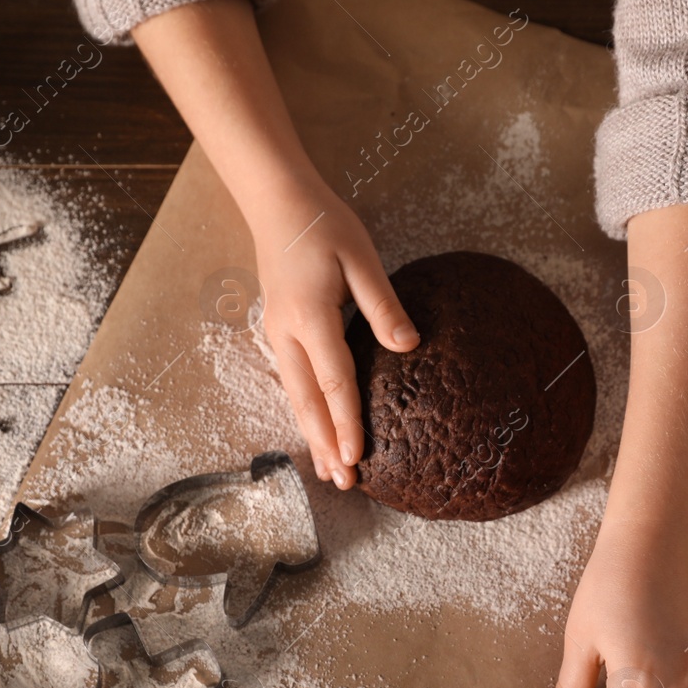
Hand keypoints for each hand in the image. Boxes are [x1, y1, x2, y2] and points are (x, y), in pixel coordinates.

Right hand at [252, 178, 417, 488]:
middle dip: (326, 444)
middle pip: (307, 401)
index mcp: (310, 315)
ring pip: (296, 397)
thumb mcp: (361, 257)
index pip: (333, 380)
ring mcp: (277, 334)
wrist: (277, 204)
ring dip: (313, 435)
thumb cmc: (323, 225)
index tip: (358, 455)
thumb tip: (410, 346)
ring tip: (331, 470)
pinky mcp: (278, 332)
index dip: (346, 421)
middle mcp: (287, 332)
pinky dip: (306, 412)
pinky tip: (317, 430)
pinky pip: (293, 382)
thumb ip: (383, 305)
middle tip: (344, 483)